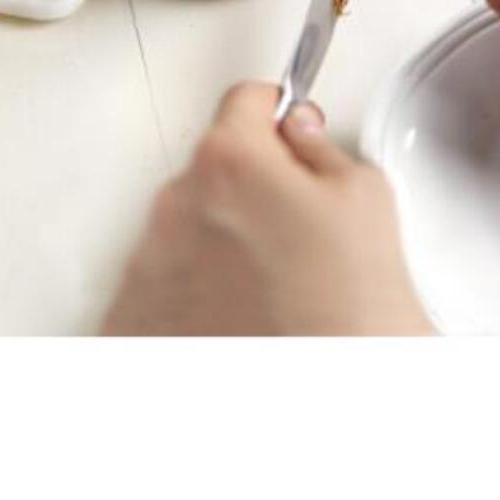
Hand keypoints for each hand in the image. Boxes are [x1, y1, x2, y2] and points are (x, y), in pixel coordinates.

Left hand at [102, 83, 429, 334]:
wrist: (326, 397)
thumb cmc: (347, 320)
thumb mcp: (366, 201)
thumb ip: (322, 149)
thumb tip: (300, 138)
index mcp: (230, 164)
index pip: (244, 103)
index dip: (277, 120)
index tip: (288, 136)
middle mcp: (175, 209)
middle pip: (213, 170)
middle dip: (249, 190)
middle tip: (297, 234)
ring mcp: (148, 270)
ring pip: (187, 230)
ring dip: (220, 246)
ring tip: (274, 293)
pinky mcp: (133, 324)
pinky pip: (163, 288)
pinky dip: (194, 298)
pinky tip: (242, 320)